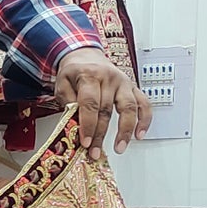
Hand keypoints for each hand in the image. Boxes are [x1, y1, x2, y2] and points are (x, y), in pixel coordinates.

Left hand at [52, 47, 151, 161]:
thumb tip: (75, 124)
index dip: (88, 125)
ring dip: (125, 131)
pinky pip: (143, 104)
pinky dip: (144, 120)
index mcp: (89, 75)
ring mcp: (123, 83)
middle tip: (95, 152)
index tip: (86, 142)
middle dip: (101, 135)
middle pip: (107, 111)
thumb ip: (67, 102)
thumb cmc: (75, 71)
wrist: (86, 55)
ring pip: (128, 108)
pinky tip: (139, 135)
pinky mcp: (133, 88)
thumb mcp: (62, 83)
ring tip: (119, 147)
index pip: (90, 103)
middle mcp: (109, 78)